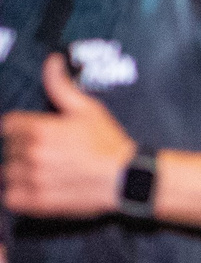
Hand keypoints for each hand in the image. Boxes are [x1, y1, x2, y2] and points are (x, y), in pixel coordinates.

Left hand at [3, 55, 134, 217]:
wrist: (127, 179)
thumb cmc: (108, 143)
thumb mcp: (88, 109)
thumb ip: (61, 85)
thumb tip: (52, 61)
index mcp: (39, 129)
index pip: (10, 125)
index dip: (24, 129)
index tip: (39, 136)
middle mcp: (31, 153)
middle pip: (9, 149)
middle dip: (24, 151)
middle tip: (48, 156)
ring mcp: (33, 178)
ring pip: (8, 173)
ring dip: (21, 173)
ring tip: (44, 173)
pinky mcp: (37, 202)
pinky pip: (11, 197)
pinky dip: (18, 195)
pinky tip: (36, 189)